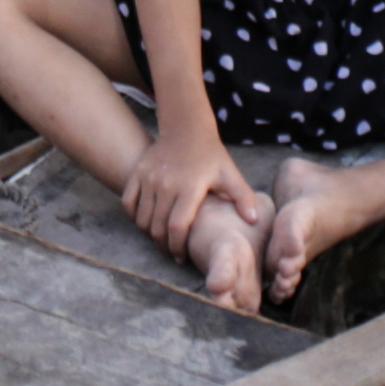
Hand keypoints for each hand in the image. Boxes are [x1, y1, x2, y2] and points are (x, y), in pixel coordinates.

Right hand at [122, 125, 258, 258]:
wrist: (187, 128)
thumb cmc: (211, 155)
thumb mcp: (230, 174)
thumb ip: (243, 197)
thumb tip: (255, 221)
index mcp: (190, 188)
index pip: (177, 227)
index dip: (178, 246)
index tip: (181, 257)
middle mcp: (166, 184)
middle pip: (158, 227)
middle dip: (164, 246)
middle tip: (172, 252)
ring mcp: (149, 178)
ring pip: (142, 219)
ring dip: (150, 234)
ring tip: (161, 239)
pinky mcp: (138, 173)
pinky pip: (129, 203)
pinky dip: (135, 217)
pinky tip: (146, 222)